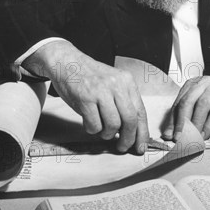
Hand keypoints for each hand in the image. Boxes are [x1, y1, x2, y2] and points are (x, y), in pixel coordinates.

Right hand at [23, 41, 148, 153]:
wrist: (67, 62)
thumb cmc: (90, 77)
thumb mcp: (113, 83)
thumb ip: (123, 102)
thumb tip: (132, 131)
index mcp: (127, 81)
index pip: (140, 111)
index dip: (142, 132)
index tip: (141, 147)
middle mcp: (116, 85)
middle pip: (130, 120)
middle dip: (128, 139)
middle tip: (122, 147)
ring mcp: (101, 91)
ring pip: (113, 125)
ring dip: (107, 134)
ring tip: (102, 130)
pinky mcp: (85, 98)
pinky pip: (94, 125)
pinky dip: (92, 130)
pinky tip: (89, 123)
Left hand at [163, 73, 209, 139]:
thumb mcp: (203, 101)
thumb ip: (190, 113)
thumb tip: (174, 132)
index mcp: (193, 84)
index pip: (179, 102)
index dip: (172, 120)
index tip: (168, 135)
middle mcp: (204, 82)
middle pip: (188, 101)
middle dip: (181, 121)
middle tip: (178, 137)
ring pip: (202, 105)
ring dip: (195, 124)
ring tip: (192, 138)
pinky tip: (206, 134)